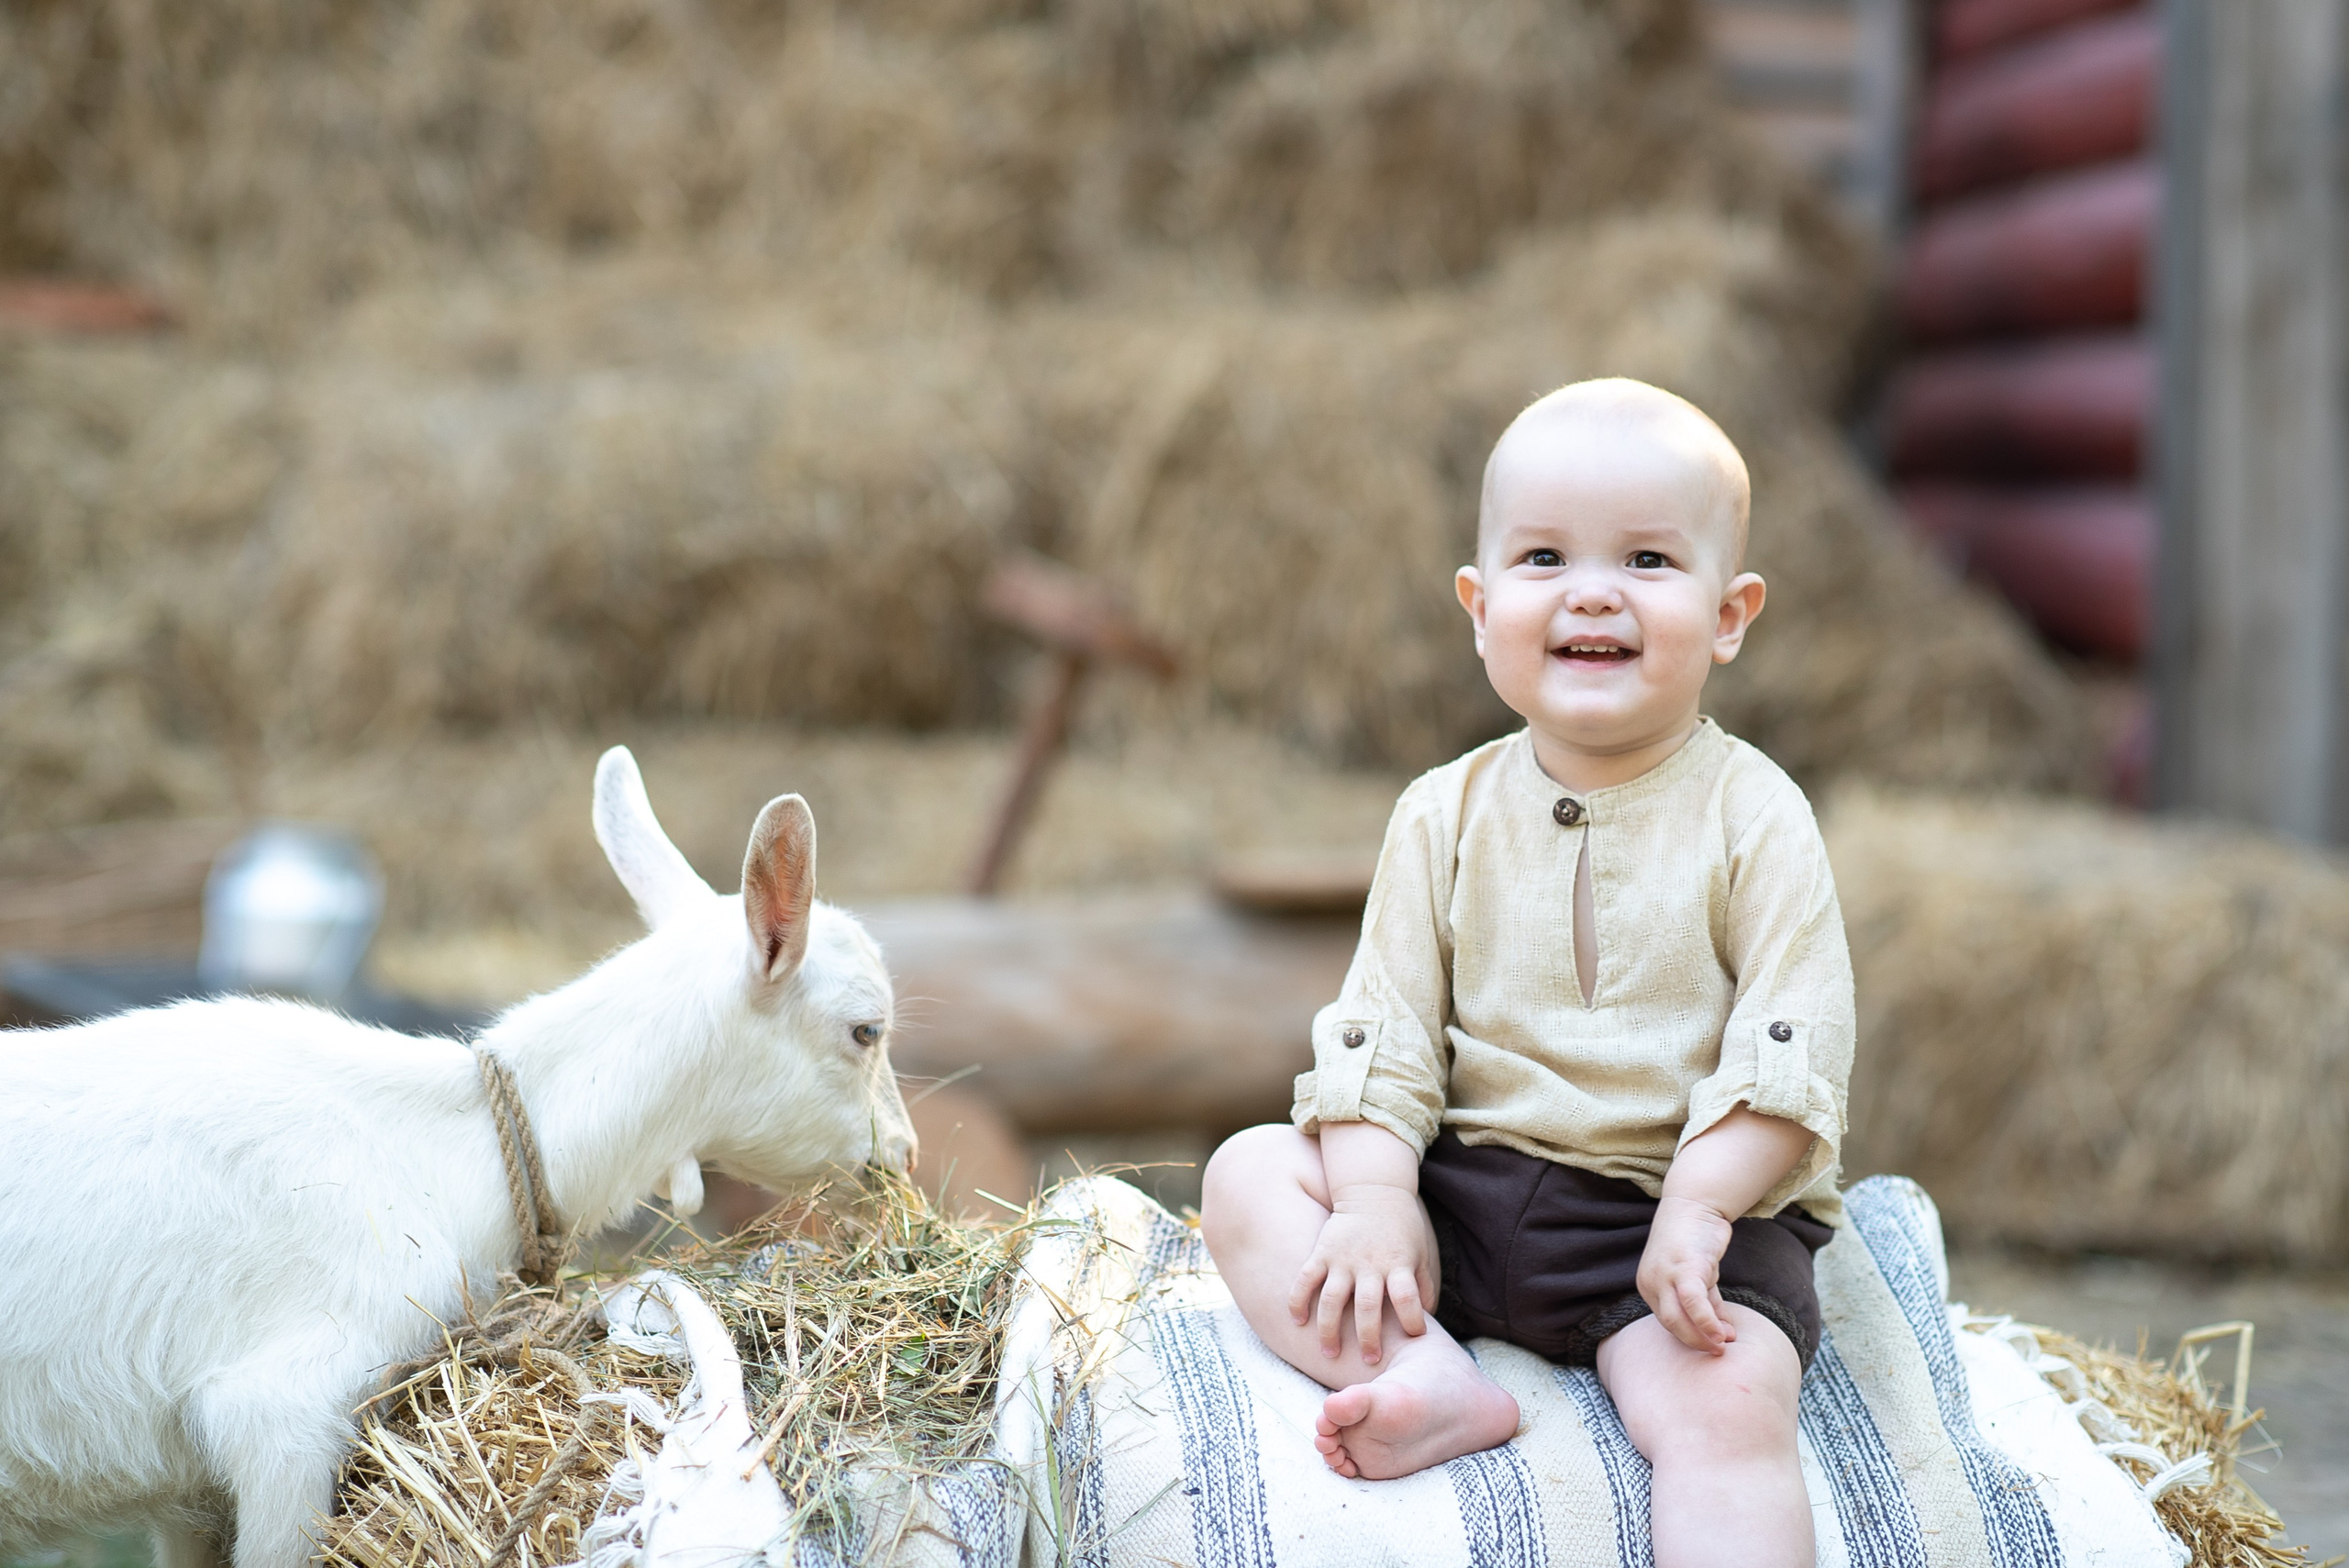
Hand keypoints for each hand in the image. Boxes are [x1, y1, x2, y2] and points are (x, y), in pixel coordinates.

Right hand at [1286, 1184, 1432, 1365]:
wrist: (1374, 1190)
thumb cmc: (1402, 1227)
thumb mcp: (1420, 1253)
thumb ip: (1423, 1285)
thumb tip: (1428, 1318)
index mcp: (1398, 1264)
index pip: (1407, 1297)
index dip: (1412, 1319)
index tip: (1415, 1336)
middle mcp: (1370, 1265)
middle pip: (1367, 1306)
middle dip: (1368, 1337)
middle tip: (1370, 1360)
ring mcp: (1342, 1259)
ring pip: (1331, 1299)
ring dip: (1329, 1329)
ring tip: (1329, 1352)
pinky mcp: (1322, 1252)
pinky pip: (1305, 1279)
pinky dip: (1298, 1300)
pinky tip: (1297, 1321)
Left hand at [1637, 1195, 1736, 1354]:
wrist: (1695, 1202)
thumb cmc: (1696, 1239)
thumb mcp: (1699, 1275)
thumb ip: (1708, 1302)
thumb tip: (1724, 1332)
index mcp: (1649, 1286)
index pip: (1667, 1321)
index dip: (1691, 1336)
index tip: (1713, 1344)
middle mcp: (1651, 1282)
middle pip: (1669, 1324)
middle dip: (1695, 1342)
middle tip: (1718, 1351)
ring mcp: (1664, 1274)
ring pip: (1677, 1318)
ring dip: (1701, 1336)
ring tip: (1722, 1345)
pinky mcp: (1683, 1267)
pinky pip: (1693, 1302)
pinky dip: (1707, 1321)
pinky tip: (1722, 1333)